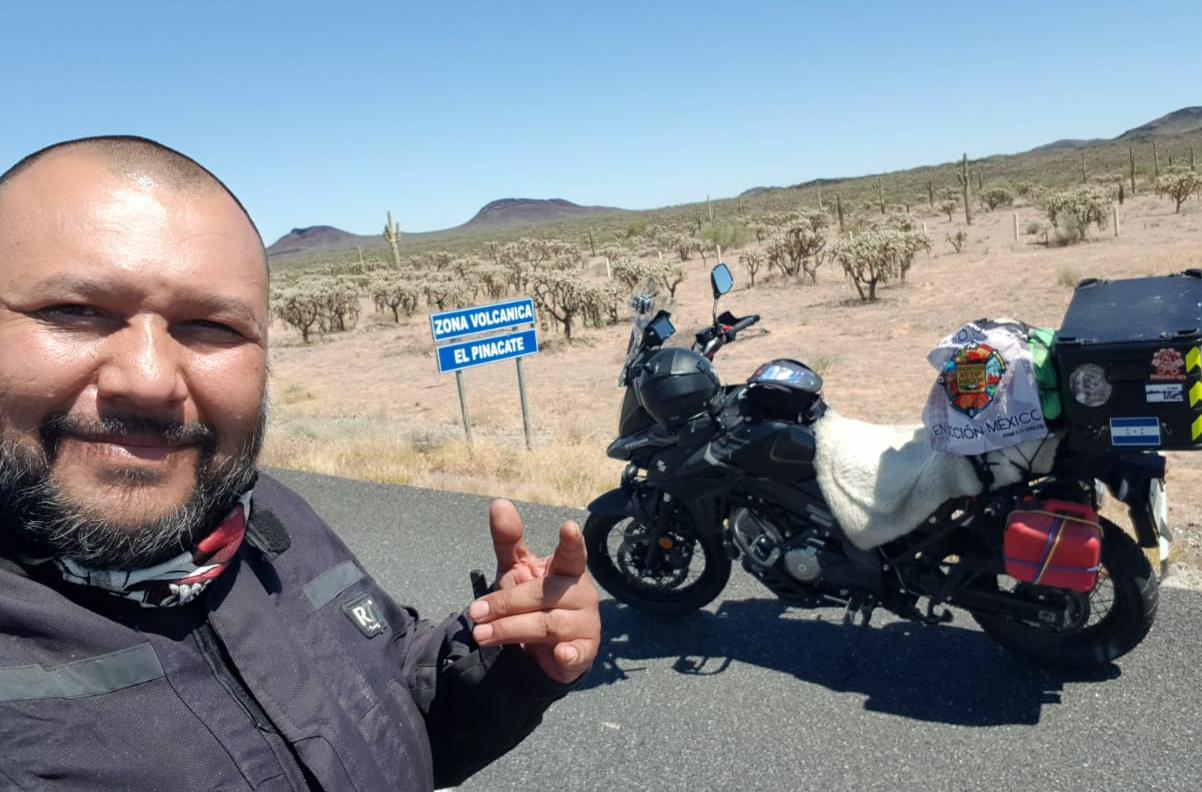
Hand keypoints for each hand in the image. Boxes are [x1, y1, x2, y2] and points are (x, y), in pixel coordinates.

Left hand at [468, 499, 600, 683]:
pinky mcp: (584, 652)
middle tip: (475, 612)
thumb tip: (499, 503)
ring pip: (548, 624)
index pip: (572, 553)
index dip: (571, 542)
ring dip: (510, 629)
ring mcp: (586, 623)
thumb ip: (509, 540)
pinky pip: (576, 653)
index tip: (568, 527)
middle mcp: (582, 593)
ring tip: (481, 634)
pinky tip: (560, 654)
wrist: (545, 651)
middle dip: (506, 602)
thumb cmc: (532, 602)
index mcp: (568, 569)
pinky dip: (569, 654)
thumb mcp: (516, 570)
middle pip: (543, 594)